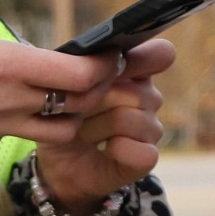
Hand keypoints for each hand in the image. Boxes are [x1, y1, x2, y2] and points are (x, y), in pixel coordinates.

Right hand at [0, 16, 168, 186]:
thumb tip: (5, 46)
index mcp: (6, 65)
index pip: (81, 72)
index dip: (105, 65)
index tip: (114, 54)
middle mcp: (12, 101)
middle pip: (80, 104)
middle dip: (99, 91)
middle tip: (104, 74)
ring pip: (60, 127)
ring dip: (72, 112)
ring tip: (67, 92)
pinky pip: (21, 130)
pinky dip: (30, 117)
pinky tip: (11, 102)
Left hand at [33, 36, 170, 205]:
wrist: (54, 161)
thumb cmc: (60, 116)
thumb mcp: (63, 87)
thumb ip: (83, 69)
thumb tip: (104, 64)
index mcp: (134, 70)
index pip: (160, 54)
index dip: (140, 59)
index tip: (112, 69)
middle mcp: (148, 97)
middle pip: (130, 91)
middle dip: (92, 104)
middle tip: (76, 113)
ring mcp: (151, 128)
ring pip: (128, 119)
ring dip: (94, 129)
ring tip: (82, 133)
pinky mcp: (147, 157)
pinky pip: (143, 152)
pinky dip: (118, 151)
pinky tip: (105, 150)